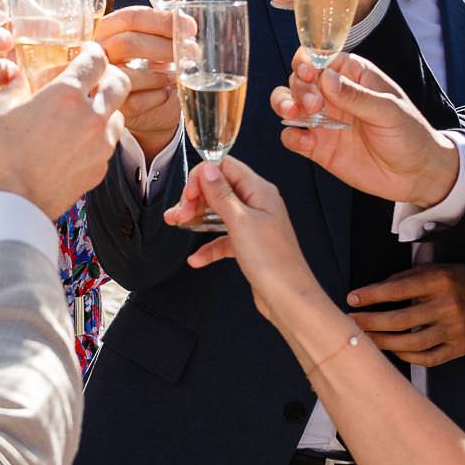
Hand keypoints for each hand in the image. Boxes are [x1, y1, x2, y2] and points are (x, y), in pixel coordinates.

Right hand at [0, 41, 128, 217]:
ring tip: (85, 112)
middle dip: (110, 75)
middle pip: (120, 82)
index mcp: (65, 94)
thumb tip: (18, 75)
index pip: (96, 59)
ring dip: (107, 108)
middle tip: (95, 77)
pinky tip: (78, 142)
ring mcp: (100, 144)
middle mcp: (91, 115)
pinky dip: (99, 137)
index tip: (85, 52)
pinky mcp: (100, 168)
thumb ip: (10, 85)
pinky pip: (108, 143)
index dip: (92, 51)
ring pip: (119, 114)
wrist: (13, 204)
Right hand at [94, 6, 186, 154]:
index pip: (130, 18)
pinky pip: (136, 101)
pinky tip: (166, 92)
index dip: (162, 21)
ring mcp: (101, 83)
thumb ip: (165, 31)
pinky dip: (158, 96)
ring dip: (162, 75)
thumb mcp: (155, 44)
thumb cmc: (150, 68)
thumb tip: (185, 26)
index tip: (189, 27)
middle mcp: (97, 55)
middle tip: (191, 52)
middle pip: (127, 44)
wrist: (148, 107)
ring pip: (129, 75)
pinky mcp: (114, 108)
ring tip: (178, 75)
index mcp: (107, 31)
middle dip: (165, 47)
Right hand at [164, 155, 332, 330]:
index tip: (188, 194)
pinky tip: (196, 258)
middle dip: (195, 198)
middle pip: (219, 189)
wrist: (288, 297)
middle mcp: (258, 204)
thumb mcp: (240, 221)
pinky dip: (208, 246)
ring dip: (197, 219)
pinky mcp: (249, 245)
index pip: (225, 167)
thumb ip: (221, 193)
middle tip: (180, 213)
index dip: (202, 177)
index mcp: (259, 190)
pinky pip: (223, 238)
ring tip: (177, 224)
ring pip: (218, 213)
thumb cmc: (272, 260)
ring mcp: (254, 224)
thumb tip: (207, 169)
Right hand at [273, 52, 460, 208]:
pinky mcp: (318, 146)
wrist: (416, 175)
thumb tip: (326, 77)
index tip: (308, 72)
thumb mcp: (389, 111)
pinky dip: (292, 136)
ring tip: (293, 114)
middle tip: (313, 104)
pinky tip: (305, 142)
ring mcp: (324, 120)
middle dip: (299, 87)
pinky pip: (293, 137)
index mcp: (353, 75)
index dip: (308, 61)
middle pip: (300, 79)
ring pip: (289, 103)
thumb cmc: (410, 135)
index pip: (321, 57)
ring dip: (284, 105)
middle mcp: (334, 94)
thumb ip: (356, 95)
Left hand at [347, 264, 464, 367]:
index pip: (399, 289)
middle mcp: (448, 306)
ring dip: (383, 342)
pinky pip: (427, 358)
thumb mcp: (434, 270)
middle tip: (350, 323)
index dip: (372, 295)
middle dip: (370, 322)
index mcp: (440, 281)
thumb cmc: (457, 282)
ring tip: (365, 339)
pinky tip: (392, 349)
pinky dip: (406, 356)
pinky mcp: (459, 347)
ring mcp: (455, 330)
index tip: (352, 299)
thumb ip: (405, 279)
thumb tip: (371, 292)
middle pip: (401, 319)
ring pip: (412, 343)